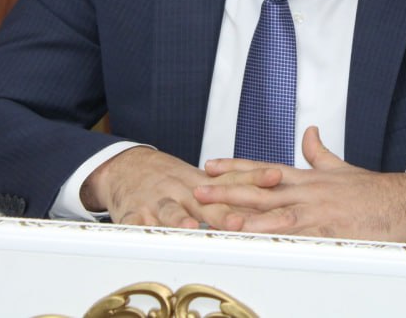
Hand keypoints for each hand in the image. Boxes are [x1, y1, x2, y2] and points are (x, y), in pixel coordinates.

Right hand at [81, 146, 279, 229]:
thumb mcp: (204, 179)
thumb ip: (236, 184)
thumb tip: (277, 182)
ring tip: (189, 227)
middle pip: (205, 203)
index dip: (254, 181)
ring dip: (179, 219)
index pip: (232, 181)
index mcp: (201, 184)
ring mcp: (157, 202)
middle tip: (238, 222)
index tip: (275, 178)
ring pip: (169, 212)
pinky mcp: (133, 213)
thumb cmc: (173, 180)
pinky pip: (134, 224)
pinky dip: (137, 230)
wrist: (128, 169)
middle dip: (221, 213)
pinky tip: (144, 235)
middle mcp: (182, 191)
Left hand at [195, 126, 405, 241]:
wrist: (404, 202)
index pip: (264, 168)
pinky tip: (263, 243)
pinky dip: (280, 239)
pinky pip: (301, 236)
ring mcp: (318, 211)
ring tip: (222, 220)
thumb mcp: (340, 167)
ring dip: (248, 218)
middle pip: (261, 190)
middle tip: (199, 191)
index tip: (210, 166)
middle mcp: (308, 191)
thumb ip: (319, 152)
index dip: (236, 166)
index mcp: (307, 177)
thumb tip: (308, 132)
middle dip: (228, 191)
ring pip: (276, 213)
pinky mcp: (331, 230)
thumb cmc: (373, 190)